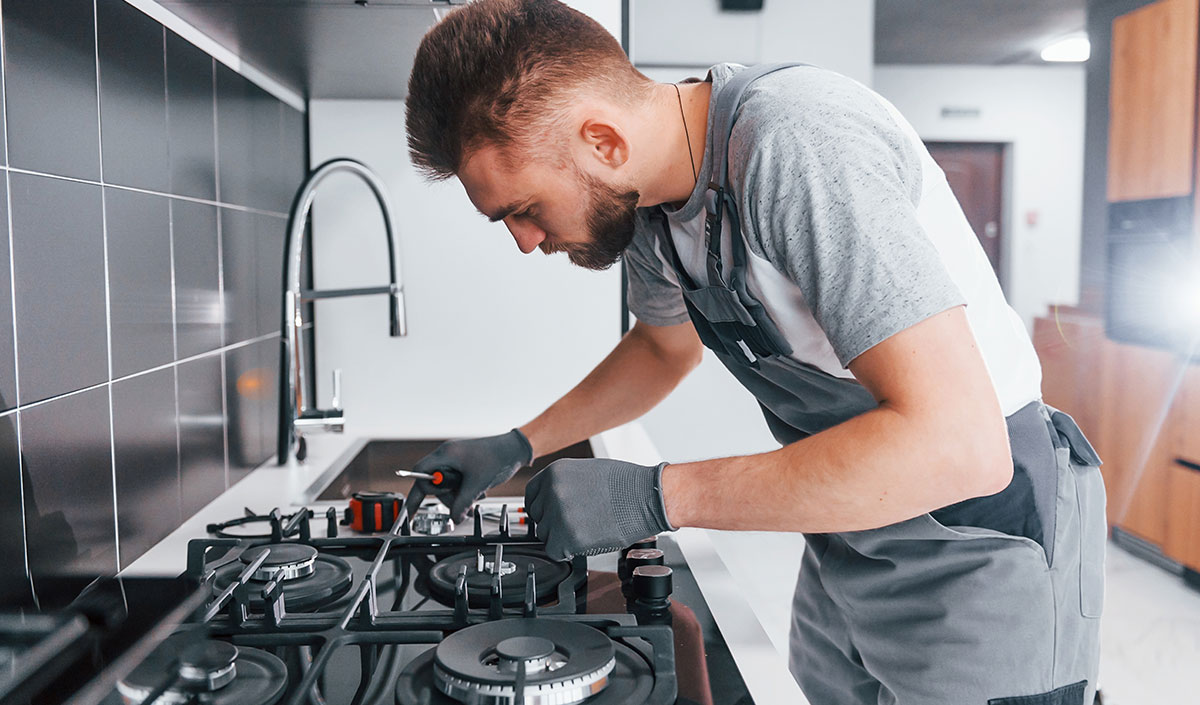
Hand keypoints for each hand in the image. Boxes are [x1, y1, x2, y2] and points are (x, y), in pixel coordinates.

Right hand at [411, 429, 533, 521]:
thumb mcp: (477, 485)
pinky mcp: (464, 464)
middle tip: (462, 505)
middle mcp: (448, 455)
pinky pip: (457, 481)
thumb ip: (462, 503)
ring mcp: (456, 459)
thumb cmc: (498, 458)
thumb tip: (454, 518)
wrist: (515, 449)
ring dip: (459, 496)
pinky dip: (465, 490)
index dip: (414, 494)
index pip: (420, 473)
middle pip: (434, 483)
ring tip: (475, 498)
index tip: (410, 512)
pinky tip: (478, 492)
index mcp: (446, 454)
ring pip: (447, 485)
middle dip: (448, 497)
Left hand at [524, 458, 673, 559]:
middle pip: (539, 518)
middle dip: (555, 524)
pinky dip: (569, 552)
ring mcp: (559, 514)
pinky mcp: (568, 537)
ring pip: (547, 536)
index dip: (544, 509)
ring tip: (588, 529)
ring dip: (563, 538)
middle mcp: (552, 491)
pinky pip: (556, 552)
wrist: (647, 497)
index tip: (552, 516)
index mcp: (555, 472)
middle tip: (579, 523)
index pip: (532, 496)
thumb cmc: (626, 484)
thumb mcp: (586, 471)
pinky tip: (587, 540)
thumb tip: (551, 500)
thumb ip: (564, 484)